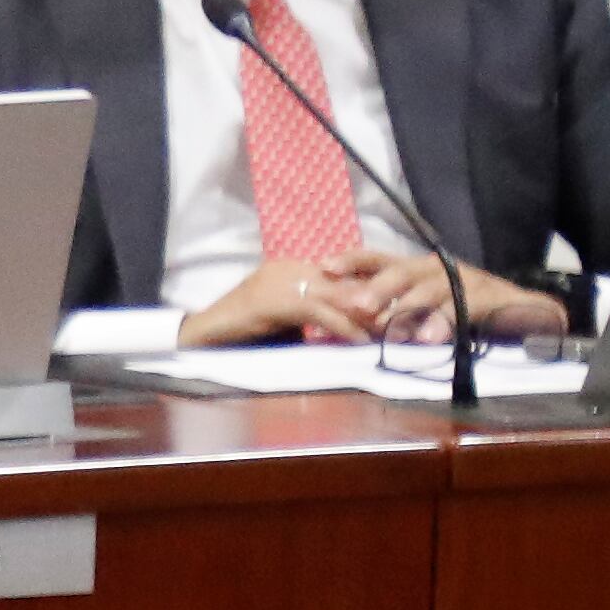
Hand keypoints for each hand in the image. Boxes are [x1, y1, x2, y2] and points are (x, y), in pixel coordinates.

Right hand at [180, 258, 406, 347]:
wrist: (204, 334)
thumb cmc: (240, 330)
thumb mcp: (284, 318)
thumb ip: (311, 315)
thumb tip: (343, 325)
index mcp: (292, 267)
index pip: (340, 272)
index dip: (368, 287)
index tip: (394, 304)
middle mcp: (291, 267)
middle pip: (345, 279)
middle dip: (375, 298)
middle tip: (405, 317)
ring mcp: (284, 281)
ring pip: (338, 294)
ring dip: (367, 314)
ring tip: (391, 331)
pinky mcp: (279, 300)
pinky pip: (321, 312)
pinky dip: (344, 327)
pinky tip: (361, 341)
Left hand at [323, 247, 564, 345]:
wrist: (522, 313)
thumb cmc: (460, 312)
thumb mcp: (418, 312)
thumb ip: (385, 316)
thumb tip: (340, 325)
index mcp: (416, 269)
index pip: (379, 258)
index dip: (352, 260)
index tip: (324, 266)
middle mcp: (436, 269)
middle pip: (402, 271)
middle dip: (377, 288)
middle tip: (356, 307)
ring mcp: (463, 280)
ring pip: (431, 290)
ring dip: (409, 310)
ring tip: (392, 330)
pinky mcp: (488, 298)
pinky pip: (463, 309)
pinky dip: (446, 322)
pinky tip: (432, 338)